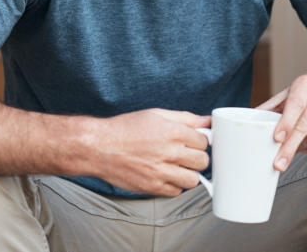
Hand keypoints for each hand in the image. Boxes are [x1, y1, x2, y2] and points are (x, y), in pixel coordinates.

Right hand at [89, 109, 209, 196]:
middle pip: (202, 161)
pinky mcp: (153, 187)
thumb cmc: (125, 129)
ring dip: (188, 174)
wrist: (99, 147)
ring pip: (193, 180)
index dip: (199, 141)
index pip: (205, 141)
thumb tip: (207, 120)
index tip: (193, 142)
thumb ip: (185, 118)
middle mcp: (170, 152)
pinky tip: (166, 175)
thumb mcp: (156, 114)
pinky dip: (174, 185)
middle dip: (197, 157)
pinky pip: (176, 191)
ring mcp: (162, 171)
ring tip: (177, 167)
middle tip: (186, 155)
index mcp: (174, 132)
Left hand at [256, 63, 306, 171]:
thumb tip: (251, 115)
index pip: (295, 107)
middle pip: (304, 127)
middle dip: (290, 147)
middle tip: (279, 164)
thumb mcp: (294, 89)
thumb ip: (275, 104)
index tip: (277, 139)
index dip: (286, 124)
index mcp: (305, 86)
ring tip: (293, 148)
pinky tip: (306, 146)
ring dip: (301, 147)